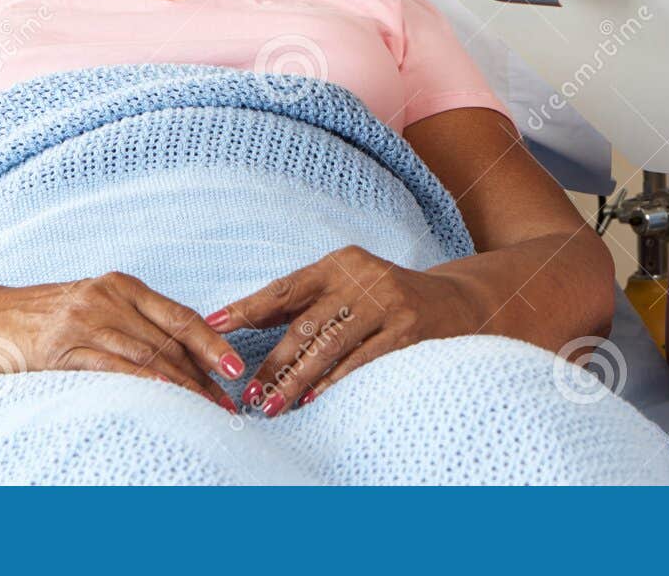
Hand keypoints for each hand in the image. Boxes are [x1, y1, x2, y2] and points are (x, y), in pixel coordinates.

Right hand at [0, 270, 246, 410]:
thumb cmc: (43, 318)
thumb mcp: (93, 307)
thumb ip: (133, 322)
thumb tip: (182, 355)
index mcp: (121, 285)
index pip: (180, 315)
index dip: (212, 343)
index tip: (236, 368)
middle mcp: (107, 296)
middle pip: (169, 339)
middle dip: (203, 373)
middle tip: (228, 402)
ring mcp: (84, 319)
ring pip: (148, 354)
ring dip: (182, 386)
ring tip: (205, 410)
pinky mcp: (61, 347)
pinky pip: (112, 365)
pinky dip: (144, 381)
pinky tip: (166, 395)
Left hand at [206, 245, 477, 415]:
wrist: (456, 302)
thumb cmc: (387, 298)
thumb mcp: (348, 286)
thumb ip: (304, 301)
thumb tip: (241, 318)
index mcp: (338, 262)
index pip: (284, 287)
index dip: (247, 307)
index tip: (213, 326)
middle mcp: (361, 276)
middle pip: (304, 324)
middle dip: (272, 362)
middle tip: (247, 393)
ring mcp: (386, 301)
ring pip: (329, 346)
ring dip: (296, 381)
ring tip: (271, 406)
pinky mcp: (408, 329)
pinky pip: (362, 361)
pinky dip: (334, 383)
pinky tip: (313, 401)